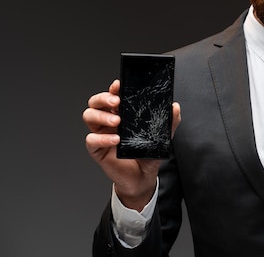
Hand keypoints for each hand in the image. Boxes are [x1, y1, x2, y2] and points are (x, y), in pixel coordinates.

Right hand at [83, 79, 181, 210]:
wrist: (142, 177)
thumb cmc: (147, 154)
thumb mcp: (161, 136)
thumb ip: (169, 122)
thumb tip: (174, 106)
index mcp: (122, 113)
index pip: (113, 95)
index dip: (114, 88)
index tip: (119, 85)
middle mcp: (108, 121)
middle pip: (96, 102)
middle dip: (103, 98)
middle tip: (116, 101)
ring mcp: (102, 134)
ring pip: (89, 115)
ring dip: (101, 115)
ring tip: (117, 120)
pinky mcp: (97, 150)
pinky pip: (91, 140)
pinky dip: (102, 138)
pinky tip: (115, 140)